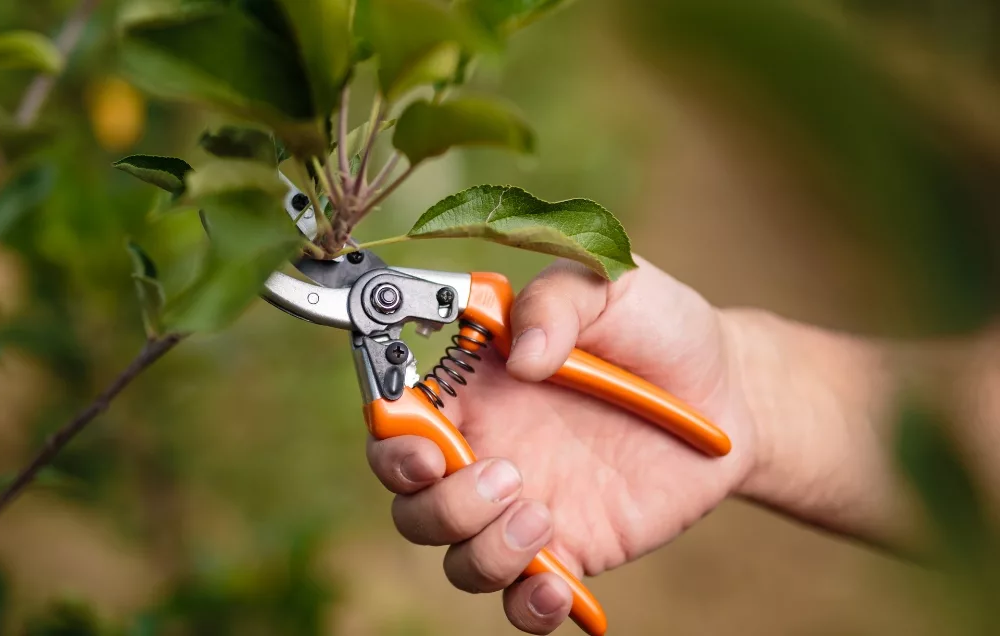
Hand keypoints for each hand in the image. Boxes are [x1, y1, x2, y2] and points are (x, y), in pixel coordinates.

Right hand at [366, 257, 760, 633]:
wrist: (729, 393)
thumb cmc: (658, 329)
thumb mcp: (609, 285)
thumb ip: (557, 302)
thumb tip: (522, 354)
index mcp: (473, 386)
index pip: (396, 420)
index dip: (390, 439)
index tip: (421, 444)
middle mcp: (486, 450)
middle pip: (411, 502)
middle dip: (438, 503)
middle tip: (504, 475)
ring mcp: (523, 507)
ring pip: (457, 558)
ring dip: (484, 548)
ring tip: (544, 515)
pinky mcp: (568, 551)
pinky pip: (522, 602)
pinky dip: (527, 607)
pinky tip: (560, 586)